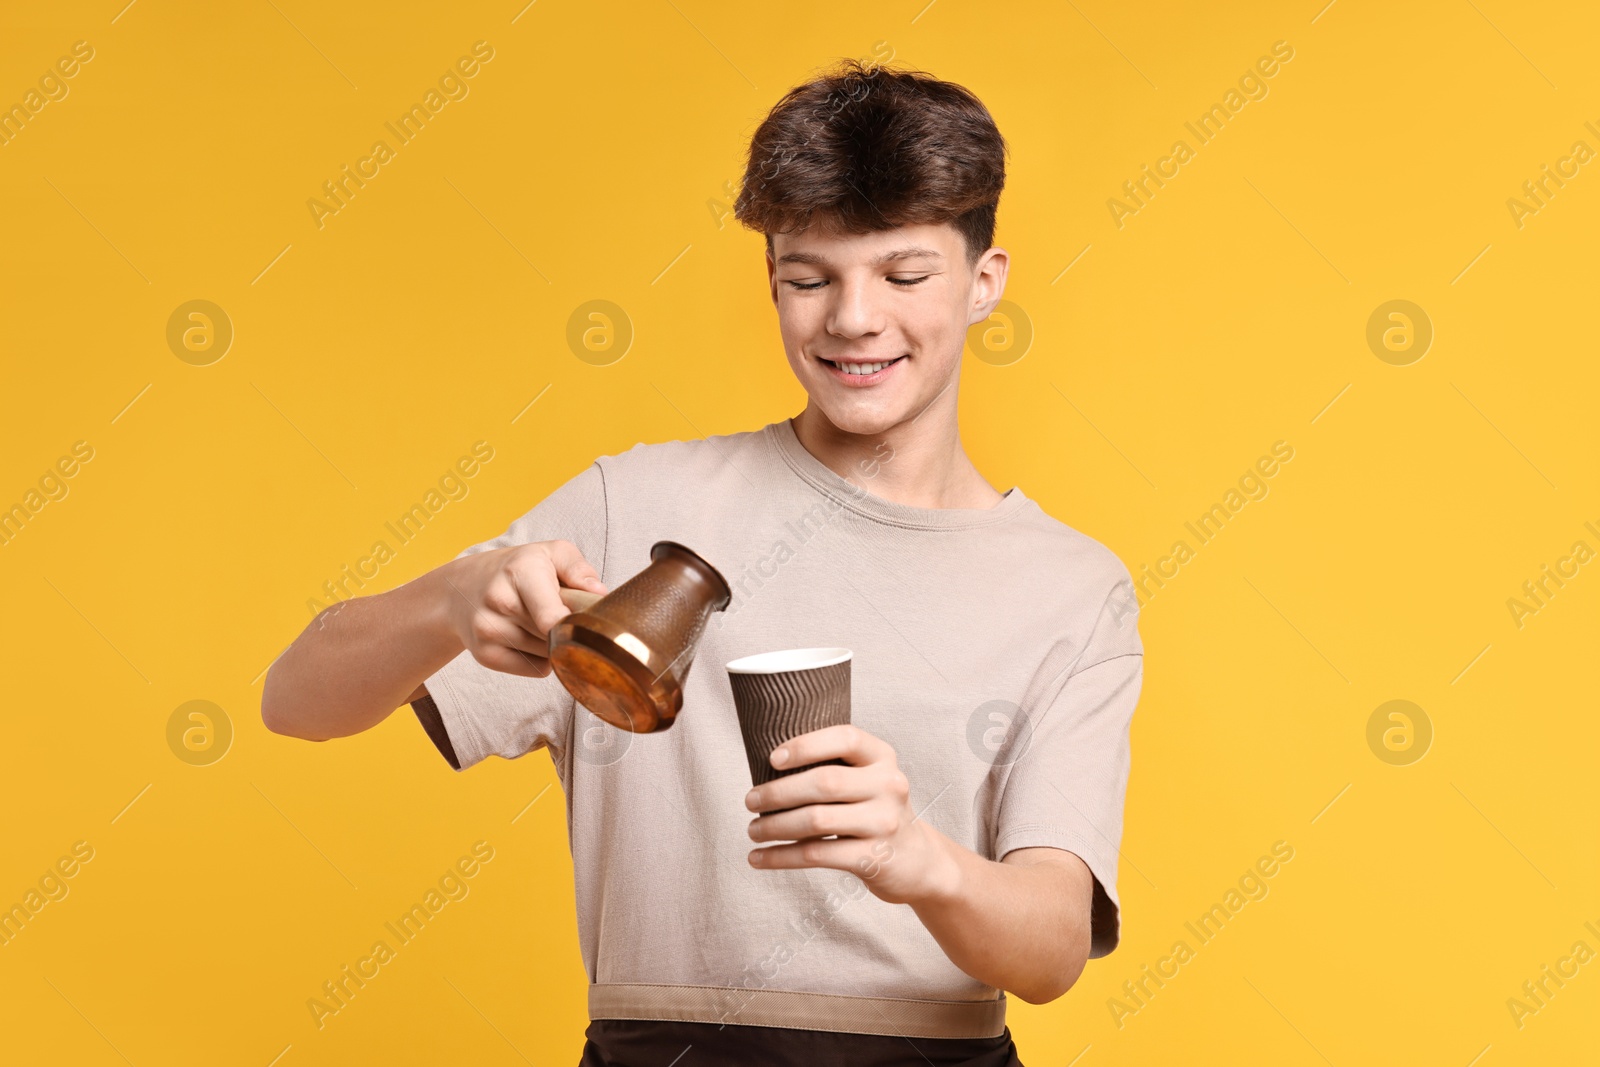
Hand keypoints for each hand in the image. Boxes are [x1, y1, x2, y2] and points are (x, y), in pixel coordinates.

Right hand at [437, 539, 606, 677]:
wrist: (460, 588)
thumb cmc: (515, 569)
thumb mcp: (549, 553)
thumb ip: (578, 568)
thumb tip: (599, 594)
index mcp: (521, 572)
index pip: (552, 617)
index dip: (576, 623)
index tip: (585, 619)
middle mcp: (500, 602)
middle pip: (558, 636)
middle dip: (568, 628)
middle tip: (559, 610)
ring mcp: (489, 631)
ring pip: (550, 656)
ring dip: (554, 644)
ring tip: (538, 621)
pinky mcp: (485, 655)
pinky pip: (536, 670)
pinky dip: (541, 659)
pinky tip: (528, 638)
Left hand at [743, 724, 959, 905]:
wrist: (916, 860)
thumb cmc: (874, 811)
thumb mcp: (868, 779)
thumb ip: (834, 766)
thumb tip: (767, 767)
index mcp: (882, 757)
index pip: (845, 738)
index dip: (806, 745)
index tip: (772, 758)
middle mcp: (888, 785)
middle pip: (824, 782)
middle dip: (778, 792)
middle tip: (750, 801)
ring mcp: (884, 822)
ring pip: (816, 820)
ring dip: (774, 826)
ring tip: (753, 830)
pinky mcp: (874, 858)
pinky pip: (816, 854)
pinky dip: (780, 856)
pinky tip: (758, 858)